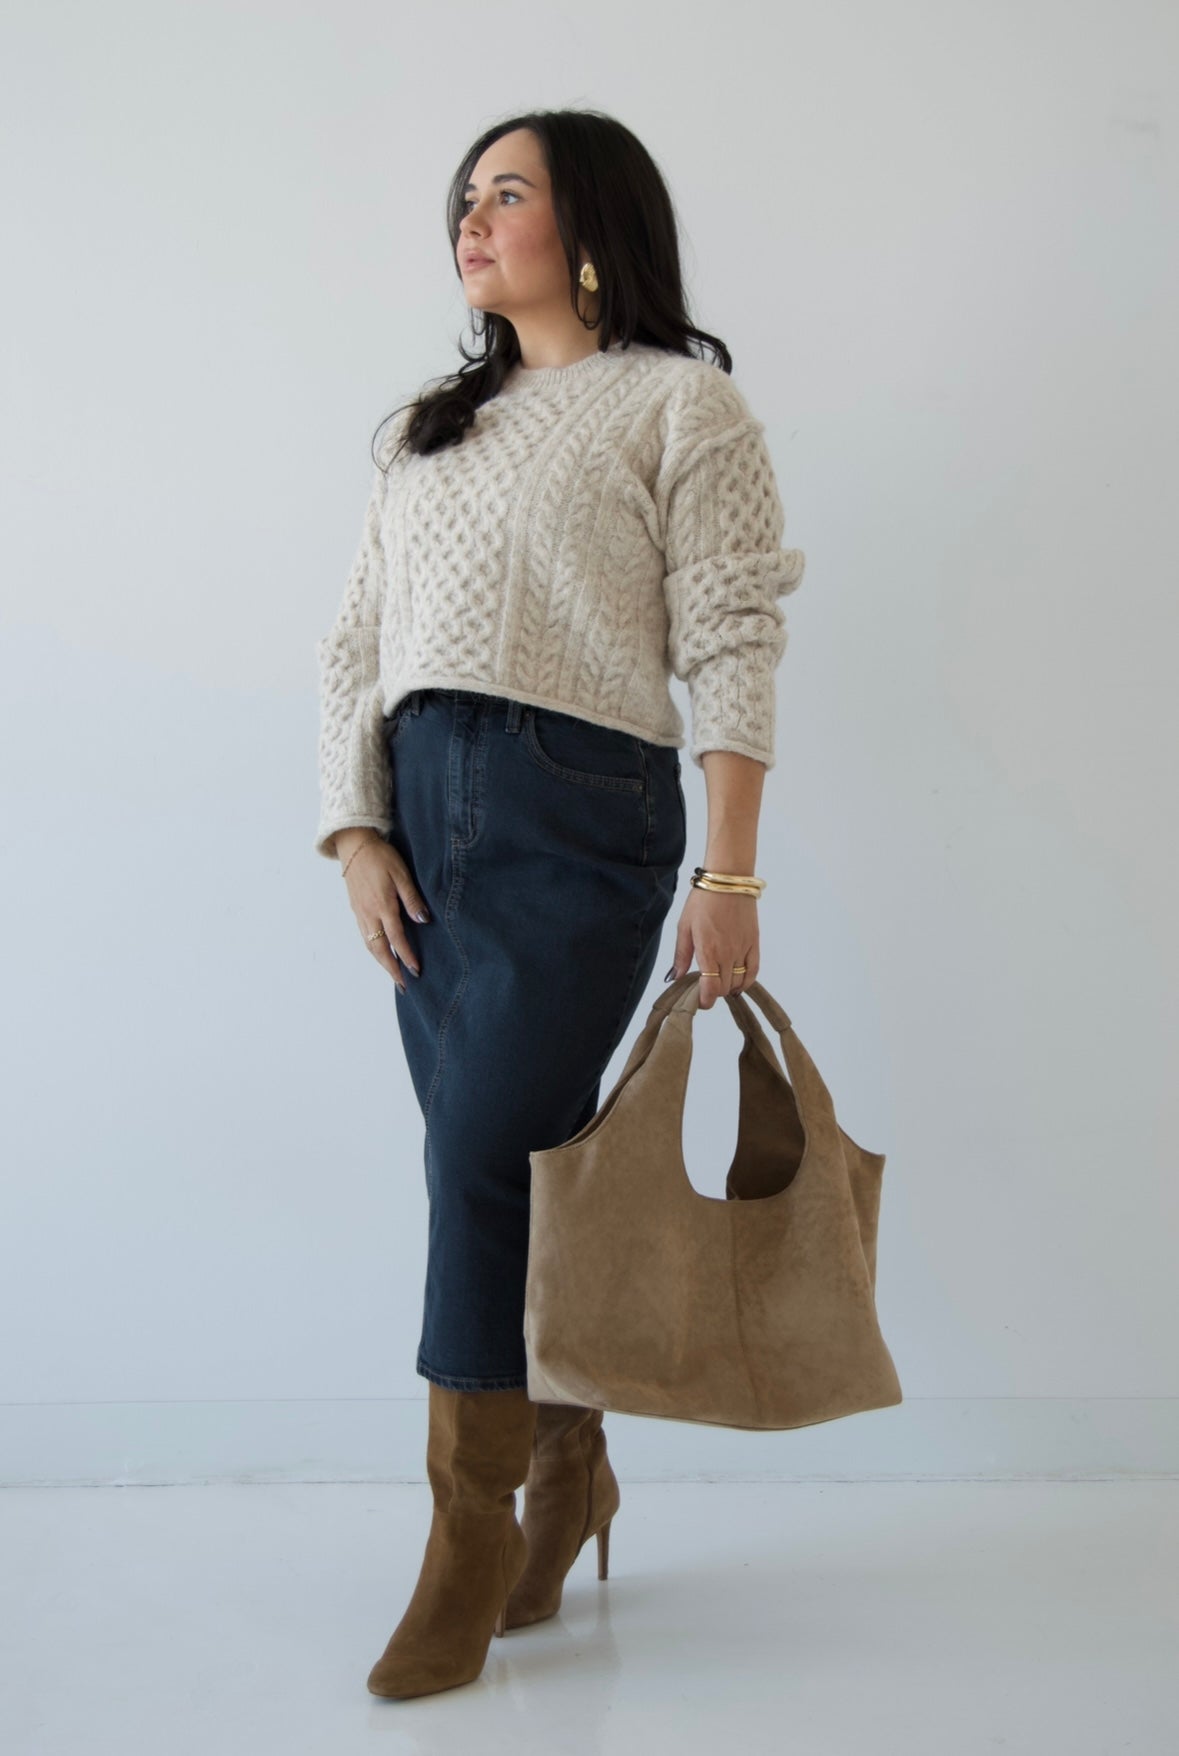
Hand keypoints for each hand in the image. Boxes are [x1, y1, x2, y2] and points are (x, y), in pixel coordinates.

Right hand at [341, 838, 429, 990]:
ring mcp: (360, 913)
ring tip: (394, 975)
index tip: (416, 970)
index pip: (397, 938)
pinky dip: (373, 950)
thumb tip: (423, 920)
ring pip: (370, 945)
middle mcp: (369, 913)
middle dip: (392, 969)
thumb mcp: (401, 873)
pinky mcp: (356, 910)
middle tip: (403, 985)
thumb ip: (411, 898)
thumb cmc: (381, 857)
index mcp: (383, 905)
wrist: (354, 845)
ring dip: (382, 962)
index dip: (407, 956)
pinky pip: (364, 936)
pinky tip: (380, 954)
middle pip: (380, 949)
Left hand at [665, 887, 758, 1009]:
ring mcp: (743, 949)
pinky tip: (738, 982)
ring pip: (738, 982)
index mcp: (708, 951)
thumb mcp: (684, 927)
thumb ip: (681, 955)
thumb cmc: (703, 901)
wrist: (728, 881)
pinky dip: (746, 981)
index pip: (711, 989)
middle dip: (713, 993)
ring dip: (728, 987)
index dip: (705, 1001)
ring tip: (719, 982)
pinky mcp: (754, 943)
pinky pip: (753, 971)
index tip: (699, 1002)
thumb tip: (675, 978)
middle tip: (705, 988)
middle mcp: (728, 953)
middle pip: (724, 988)